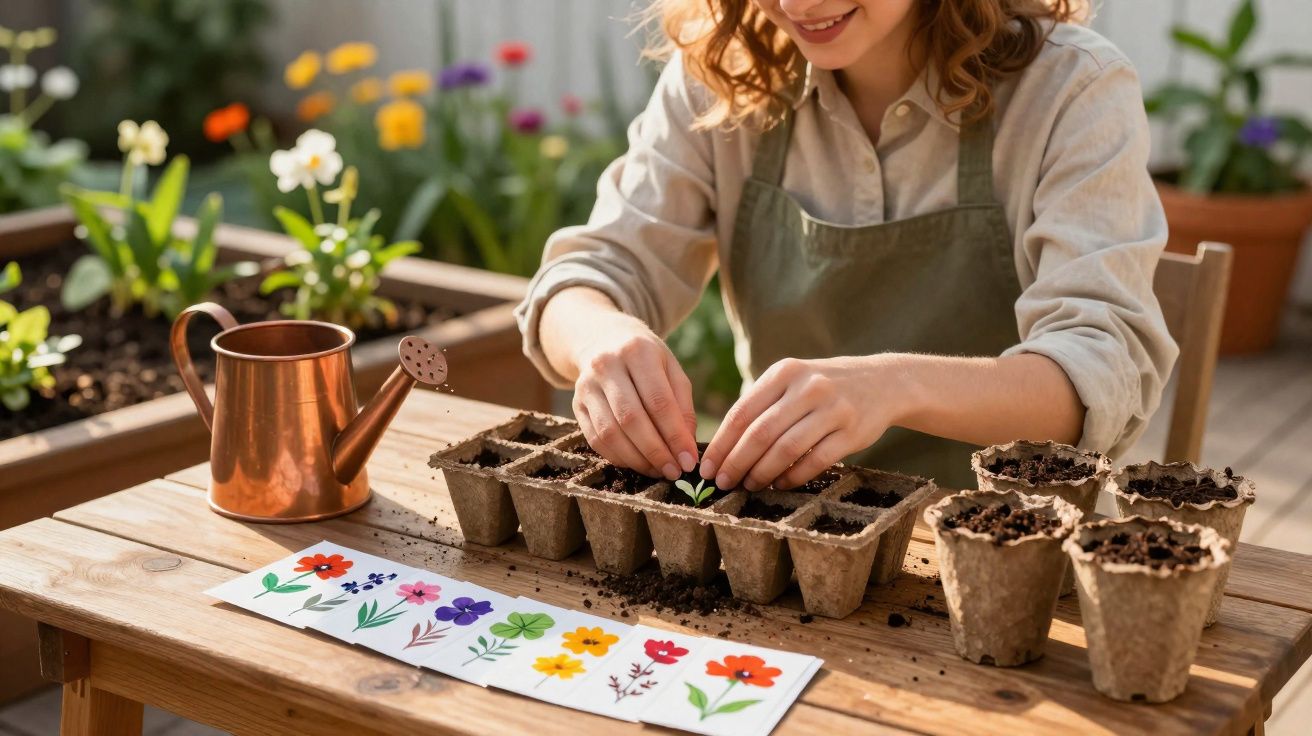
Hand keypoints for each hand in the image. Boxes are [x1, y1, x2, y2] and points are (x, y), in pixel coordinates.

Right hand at [570, 310, 698, 479]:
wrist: (604, 340)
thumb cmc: (647, 360)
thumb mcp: (671, 370)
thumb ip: (683, 406)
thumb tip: (685, 447)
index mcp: (637, 351)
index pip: (658, 401)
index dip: (675, 435)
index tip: (688, 460)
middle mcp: (607, 365)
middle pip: (631, 418)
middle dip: (655, 451)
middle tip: (674, 471)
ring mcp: (586, 385)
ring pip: (610, 432)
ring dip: (636, 459)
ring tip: (657, 470)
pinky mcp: (576, 404)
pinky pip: (595, 439)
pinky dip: (618, 457)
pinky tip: (637, 463)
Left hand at [699, 356, 908, 490]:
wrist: (883, 382)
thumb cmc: (823, 387)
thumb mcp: (792, 381)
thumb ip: (762, 405)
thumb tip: (723, 447)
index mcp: (784, 372)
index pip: (742, 412)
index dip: (721, 444)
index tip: (707, 468)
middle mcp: (807, 387)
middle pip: (760, 433)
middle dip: (736, 462)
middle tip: (722, 483)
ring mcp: (832, 409)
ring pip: (786, 449)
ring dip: (762, 472)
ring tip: (748, 485)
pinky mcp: (852, 432)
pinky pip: (815, 461)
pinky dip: (793, 477)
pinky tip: (779, 485)